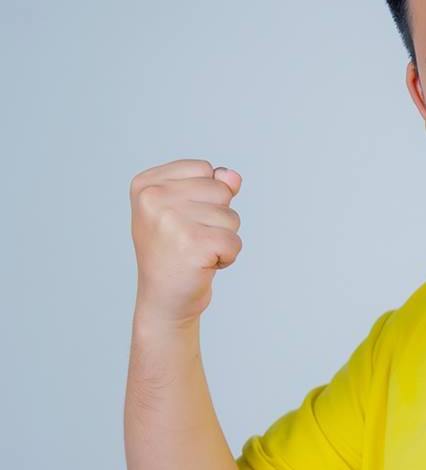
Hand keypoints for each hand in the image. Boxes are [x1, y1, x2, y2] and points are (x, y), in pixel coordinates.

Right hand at [129, 158, 242, 326]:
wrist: (164, 300)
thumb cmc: (177, 252)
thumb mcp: (188, 210)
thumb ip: (213, 184)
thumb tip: (233, 177)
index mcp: (146, 183)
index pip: (205, 169)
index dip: (207, 197)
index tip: (184, 219)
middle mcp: (153, 198)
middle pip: (221, 191)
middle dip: (218, 218)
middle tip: (191, 239)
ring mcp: (170, 220)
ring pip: (231, 217)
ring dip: (223, 238)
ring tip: (196, 252)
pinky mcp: (192, 244)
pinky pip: (235, 241)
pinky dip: (228, 257)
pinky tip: (203, 264)